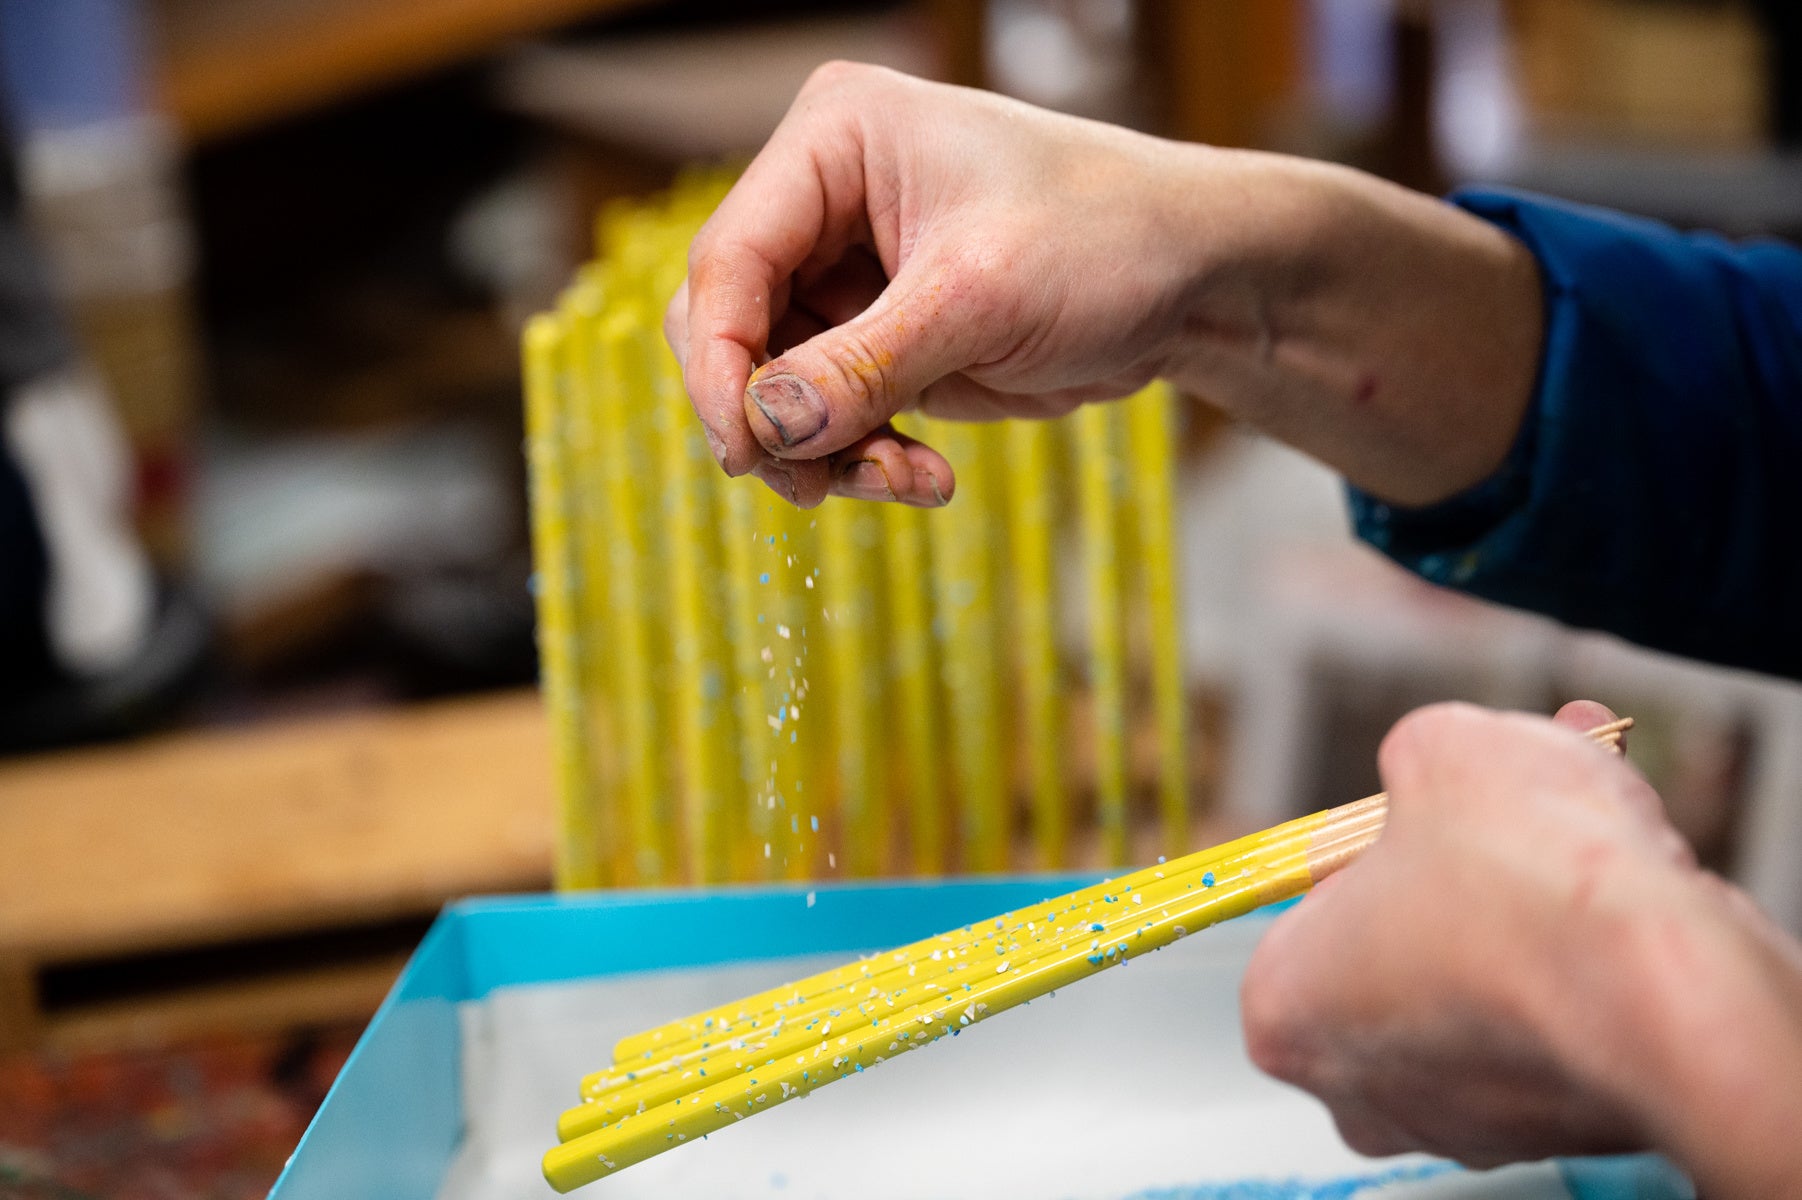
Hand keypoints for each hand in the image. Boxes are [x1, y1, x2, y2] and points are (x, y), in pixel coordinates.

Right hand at [666, 62, 1222, 506]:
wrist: (1197, 278)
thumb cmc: (1108, 240)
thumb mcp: (980, 298)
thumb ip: (862, 365)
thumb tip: (764, 427)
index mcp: (834, 140)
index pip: (729, 259)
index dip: (721, 363)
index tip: (746, 450)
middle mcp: (825, 199)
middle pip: (733, 327)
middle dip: (776, 416)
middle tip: (818, 485)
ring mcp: (848, 272)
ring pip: (777, 386)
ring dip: (828, 452)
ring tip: (907, 483)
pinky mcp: (880, 335)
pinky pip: (830, 414)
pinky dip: (863, 457)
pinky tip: (925, 479)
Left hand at [1240, 701, 1801, 1195]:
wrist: (1670, 986)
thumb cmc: (1526, 881)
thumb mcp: (1435, 750)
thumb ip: (1411, 765)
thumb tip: (1431, 771)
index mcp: (1283, 1009)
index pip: (1310, 910)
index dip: (1375, 850)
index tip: (1422, 819)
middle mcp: (1359, 1094)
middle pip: (1398, 951)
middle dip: (1459, 878)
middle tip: (1508, 811)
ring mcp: (1463, 1126)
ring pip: (1487, 987)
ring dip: (1531, 910)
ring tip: (1583, 835)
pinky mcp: (1560, 1131)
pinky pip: (1560, 1023)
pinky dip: (1588, 959)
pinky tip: (1626, 898)